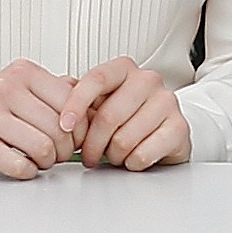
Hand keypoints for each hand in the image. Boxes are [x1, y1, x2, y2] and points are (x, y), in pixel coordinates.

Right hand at [0, 59, 74, 176]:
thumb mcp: (24, 89)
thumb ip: (58, 92)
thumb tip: (96, 106)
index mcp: (23, 72)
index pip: (70, 100)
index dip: (81, 126)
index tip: (74, 137)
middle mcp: (5, 88)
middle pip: (59, 128)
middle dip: (66, 149)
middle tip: (59, 154)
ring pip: (42, 147)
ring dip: (48, 162)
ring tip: (42, 161)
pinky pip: (19, 165)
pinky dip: (29, 172)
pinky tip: (25, 167)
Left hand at [59, 59, 191, 170]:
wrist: (166, 131)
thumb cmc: (128, 117)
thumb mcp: (99, 102)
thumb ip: (74, 95)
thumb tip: (52, 93)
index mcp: (124, 69)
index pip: (95, 80)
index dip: (75, 104)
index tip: (64, 126)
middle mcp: (148, 80)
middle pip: (107, 116)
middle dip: (92, 144)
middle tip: (89, 156)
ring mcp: (167, 102)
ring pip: (124, 139)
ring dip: (113, 156)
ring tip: (115, 155)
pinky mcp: (179, 128)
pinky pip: (143, 154)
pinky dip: (132, 163)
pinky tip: (133, 158)